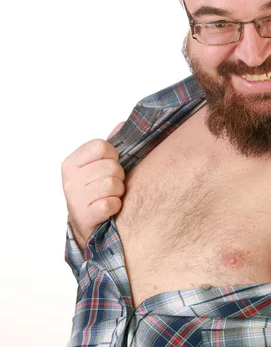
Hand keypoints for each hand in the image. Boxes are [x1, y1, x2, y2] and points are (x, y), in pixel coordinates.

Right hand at [61, 122, 125, 249]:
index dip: (113, 155)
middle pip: (112, 166)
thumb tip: (124, 123)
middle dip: (118, 176)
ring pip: (113, 184)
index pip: (102, 146)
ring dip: (118, 191)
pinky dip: (115, 206)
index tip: (109, 164)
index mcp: (72, 162)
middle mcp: (70, 178)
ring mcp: (75, 197)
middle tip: (110, 184)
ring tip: (109, 195)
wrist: (86, 222)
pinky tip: (107, 207)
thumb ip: (109, 146)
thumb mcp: (97, 165)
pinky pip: (111, 203)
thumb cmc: (95, 189)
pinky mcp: (84, 215)